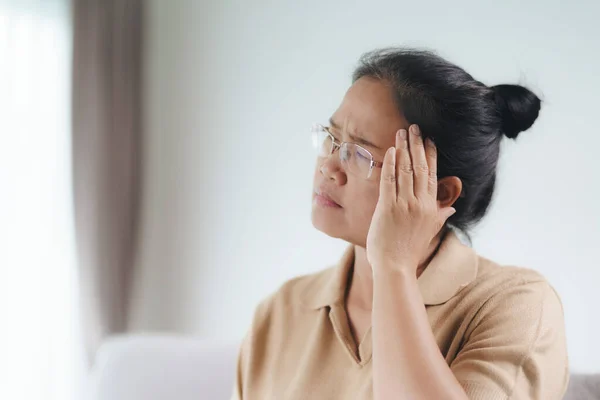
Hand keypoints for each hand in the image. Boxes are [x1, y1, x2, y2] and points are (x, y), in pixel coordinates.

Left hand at [366, 124, 455, 274]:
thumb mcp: (429, 231)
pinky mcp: (387, 208)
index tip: (429, 139)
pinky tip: (390, 151)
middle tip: (414, 127)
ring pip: (405, 171)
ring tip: (401, 133)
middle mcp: (420, 204)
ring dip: (403, 149)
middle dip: (417, 145)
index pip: (433, 175)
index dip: (430, 155)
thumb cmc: (408, 251)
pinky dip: (390, 165)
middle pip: (420, 167)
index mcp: (431, 208)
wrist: (395, 268)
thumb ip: (440, 216)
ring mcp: (404, 205)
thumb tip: (451, 207)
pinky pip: (389, 181)